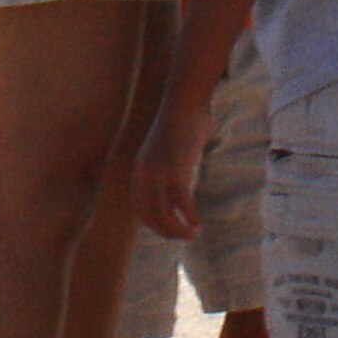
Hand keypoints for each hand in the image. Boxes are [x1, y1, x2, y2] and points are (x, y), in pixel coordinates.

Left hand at [134, 98, 210, 239]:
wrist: (184, 102)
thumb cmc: (179, 122)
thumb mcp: (165, 149)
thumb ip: (166, 168)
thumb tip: (176, 179)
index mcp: (139, 171)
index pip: (140, 211)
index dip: (155, 225)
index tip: (171, 228)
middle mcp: (144, 176)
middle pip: (151, 218)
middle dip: (168, 232)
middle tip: (184, 235)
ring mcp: (159, 174)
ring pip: (165, 217)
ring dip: (179, 231)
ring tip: (193, 233)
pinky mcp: (177, 171)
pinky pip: (182, 205)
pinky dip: (189, 219)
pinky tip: (198, 224)